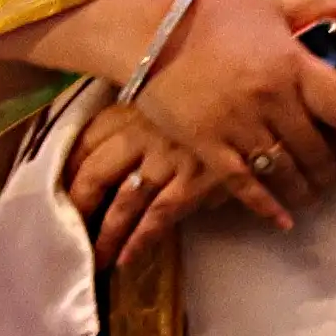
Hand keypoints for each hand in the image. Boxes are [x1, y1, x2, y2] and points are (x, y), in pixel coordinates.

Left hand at [64, 99, 269, 261]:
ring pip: (123, 204)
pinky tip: (130, 261)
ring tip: (97, 261)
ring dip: (107, 235)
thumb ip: (168, 109)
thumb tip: (152, 129)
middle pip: (94, 174)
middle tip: (68, 232)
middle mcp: (145, 133)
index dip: (70, 167)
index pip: (87, 139)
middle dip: (78, 207)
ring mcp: (168, 157)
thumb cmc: (232, 74)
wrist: (273, 81)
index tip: (62, 187)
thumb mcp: (190, 85)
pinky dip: (143, 241)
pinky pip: (160, 216)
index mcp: (138, 106)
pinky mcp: (195, 178)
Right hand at [129, 0, 335, 212]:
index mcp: (293, 64)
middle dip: (332, 169)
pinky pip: (241, 183)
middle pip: (315, 146)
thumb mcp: (272, 9)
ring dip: (304, 188)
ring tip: (314, 195)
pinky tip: (283, 220)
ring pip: (283, 169)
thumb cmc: (218, 19)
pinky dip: (264, 205)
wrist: (153, 34)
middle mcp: (270, 98)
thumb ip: (318, 8)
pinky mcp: (206, 145)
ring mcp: (237, 124)